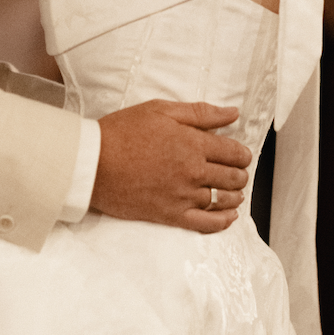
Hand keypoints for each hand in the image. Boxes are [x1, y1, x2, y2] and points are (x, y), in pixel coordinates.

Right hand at [90, 99, 250, 234]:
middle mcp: (193, 171)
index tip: (239, 154)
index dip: (242, 153)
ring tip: (233, 192)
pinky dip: (222, 221)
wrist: (92, 163)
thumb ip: (200, 113)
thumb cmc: (122, 132)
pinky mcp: (170, 215)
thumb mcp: (160, 110)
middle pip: (233, 177)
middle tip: (236, 172)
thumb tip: (232, 114)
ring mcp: (183, 195)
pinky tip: (228, 216)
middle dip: (239, 174)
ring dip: (234, 195)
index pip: (234, 152)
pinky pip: (206, 224)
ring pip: (223, 200)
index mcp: (193, 143)